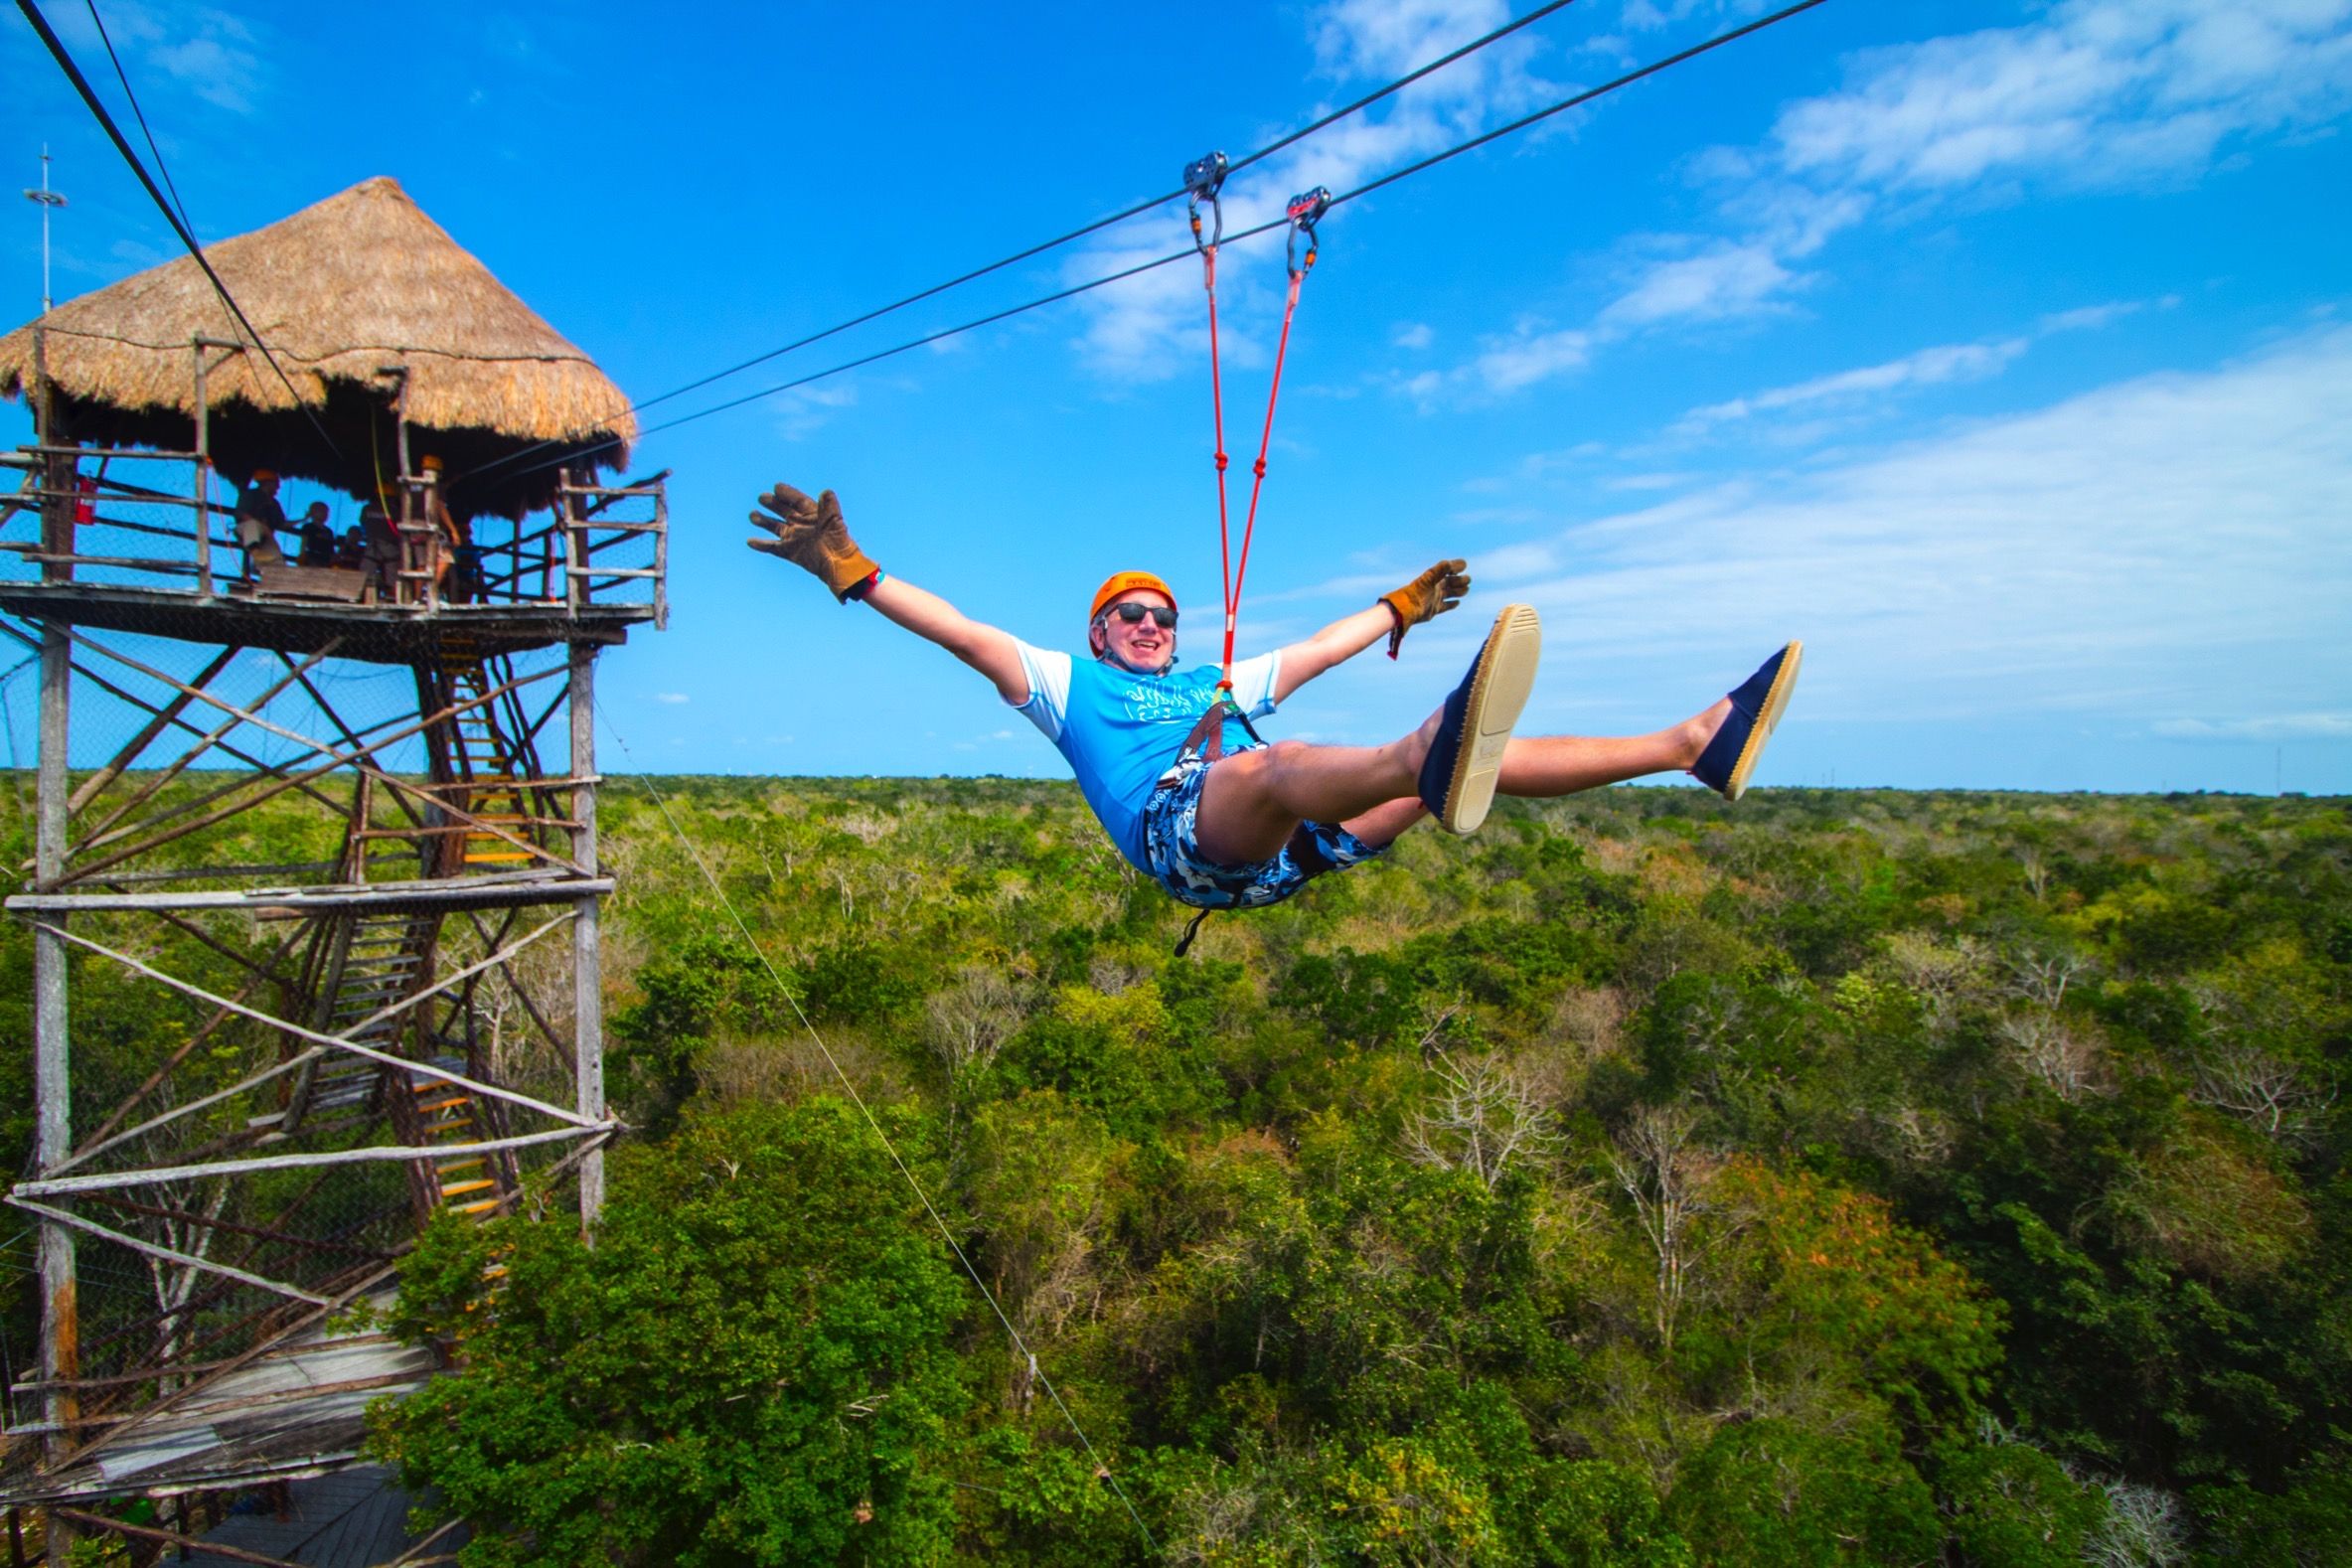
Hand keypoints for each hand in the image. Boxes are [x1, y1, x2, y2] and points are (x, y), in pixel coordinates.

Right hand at [747, 483, 880, 601]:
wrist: (838, 565)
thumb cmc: (840, 542)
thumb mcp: (835, 521)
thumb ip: (829, 507)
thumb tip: (827, 491)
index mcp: (813, 514)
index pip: (797, 500)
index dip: (787, 493)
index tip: (776, 487)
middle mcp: (802, 524)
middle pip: (784, 511)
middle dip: (773, 504)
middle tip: (761, 498)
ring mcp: (795, 538)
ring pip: (775, 527)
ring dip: (764, 521)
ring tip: (752, 515)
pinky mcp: (790, 552)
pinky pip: (773, 547)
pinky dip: (762, 545)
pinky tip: (750, 541)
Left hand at [1378, 557, 1469, 655]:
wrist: (1406, 609)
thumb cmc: (1416, 592)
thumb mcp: (1429, 579)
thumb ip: (1439, 570)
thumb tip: (1449, 562)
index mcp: (1433, 578)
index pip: (1446, 570)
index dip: (1455, 566)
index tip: (1464, 564)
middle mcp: (1434, 588)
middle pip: (1450, 582)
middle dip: (1459, 580)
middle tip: (1468, 579)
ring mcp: (1434, 599)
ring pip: (1449, 593)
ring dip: (1458, 591)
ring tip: (1467, 589)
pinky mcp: (1434, 610)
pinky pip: (1445, 606)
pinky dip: (1451, 604)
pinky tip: (1458, 603)